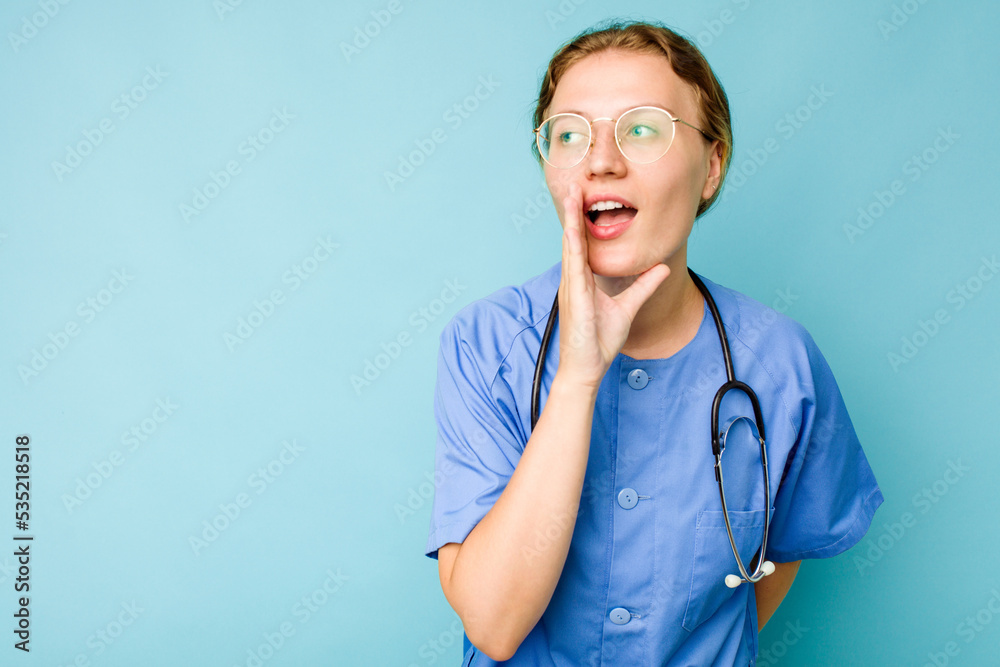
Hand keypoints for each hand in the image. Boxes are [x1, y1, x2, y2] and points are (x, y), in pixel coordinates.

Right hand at [557, 183, 669, 388]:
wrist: (586, 368)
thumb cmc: (598, 342)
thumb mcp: (628, 307)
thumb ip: (643, 286)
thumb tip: (660, 267)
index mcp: (583, 279)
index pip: (582, 242)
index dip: (582, 219)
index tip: (584, 196)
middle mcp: (573, 279)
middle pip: (573, 237)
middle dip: (573, 210)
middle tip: (574, 182)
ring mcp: (571, 286)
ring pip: (570, 245)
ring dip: (570, 219)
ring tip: (571, 194)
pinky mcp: (574, 296)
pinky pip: (573, 265)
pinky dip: (573, 244)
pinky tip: (573, 228)